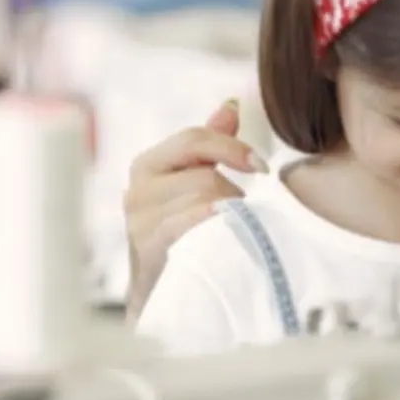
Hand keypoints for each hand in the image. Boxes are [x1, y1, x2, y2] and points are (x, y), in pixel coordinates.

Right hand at [123, 101, 263, 315]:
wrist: (159, 294)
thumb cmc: (182, 233)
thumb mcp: (192, 183)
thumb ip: (210, 145)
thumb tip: (231, 105)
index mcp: (148, 165)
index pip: (195, 138)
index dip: (234, 147)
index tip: (262, 166)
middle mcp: (137, 189)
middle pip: (205, 175)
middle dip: (234, 194)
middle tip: (241, 215)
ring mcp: (138, 221)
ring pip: (205, 201)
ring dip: (229, 217)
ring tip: (228, 232)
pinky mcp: (147, 248)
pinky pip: (192, 225)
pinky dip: (215, 228)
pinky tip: (223, 239)